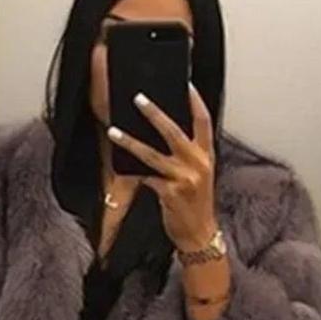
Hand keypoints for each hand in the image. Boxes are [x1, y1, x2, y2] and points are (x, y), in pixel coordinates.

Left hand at [107, 82, 217, 251]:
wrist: (199, 235)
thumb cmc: (196, 204)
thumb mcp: (200, 176)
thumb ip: (188, 156)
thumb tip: (162, 135)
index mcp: (207, 156)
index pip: (204, 121)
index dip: (195, 101)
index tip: (185, 84)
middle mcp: (198, 164)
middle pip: (174, 131)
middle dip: (154, 113)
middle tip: (138, 98)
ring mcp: (184, 179)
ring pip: (152, 154)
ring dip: (130, 141)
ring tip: (113, 131)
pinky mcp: (170, 194)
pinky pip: (146, 177)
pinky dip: (132, 171)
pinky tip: (118, 163)